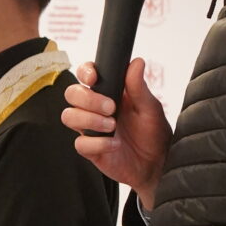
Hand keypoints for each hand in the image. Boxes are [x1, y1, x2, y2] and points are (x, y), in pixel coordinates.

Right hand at [61, 58, 171, 208]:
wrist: (157, 163)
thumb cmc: (154, 133)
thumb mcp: (150, 108)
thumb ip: (139, 87)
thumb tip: (136, 62)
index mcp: (109, 92)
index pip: (86, 74)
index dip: (84, 72)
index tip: (93, 78)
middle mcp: (95, 108)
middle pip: (71, 94)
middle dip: (87, 99)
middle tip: (111, 108)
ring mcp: (90, 129)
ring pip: (69, 116)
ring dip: (89, 120)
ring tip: (112, 126)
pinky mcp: (90, 149)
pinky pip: (80, 143)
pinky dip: (98, 143)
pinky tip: (115, 145)